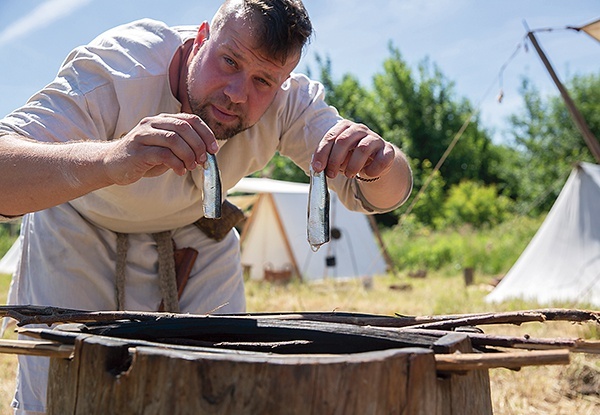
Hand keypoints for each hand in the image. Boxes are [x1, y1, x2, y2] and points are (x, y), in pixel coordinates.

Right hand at [103, 113, 217, 184]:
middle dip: (199, 145)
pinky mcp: (138, 151)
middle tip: (203, 160)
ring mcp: (143, 136)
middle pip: (184, 127)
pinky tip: (180, 171)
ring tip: (191, 166)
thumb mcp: (166, 150)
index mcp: (162, 120)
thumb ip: (183, 147)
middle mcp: (152, 123)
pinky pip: (163, 154)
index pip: (191, 119)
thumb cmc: (143, 158)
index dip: (206, 133)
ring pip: (174, 139)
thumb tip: (206, 155)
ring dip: (189, 155)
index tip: (213, 149)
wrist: (112, 165)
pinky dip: (177, 164)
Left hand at [311, 120, 395, 179]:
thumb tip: (317, 168)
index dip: (322, 153)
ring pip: (362, 149)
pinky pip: (381, 160)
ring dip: (352, 166)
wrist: (376, 160)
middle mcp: (360, 129)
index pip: (331, 137)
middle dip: (335, 160)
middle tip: (331, 174)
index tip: (318, 168)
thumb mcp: (337, 156)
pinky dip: (372, 170)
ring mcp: (375, 138)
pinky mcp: (388, 150)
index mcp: (345, 127)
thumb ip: (327, 159)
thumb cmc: (351, 157)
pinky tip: (367, 173)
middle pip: (344, 140)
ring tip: (349, 175)